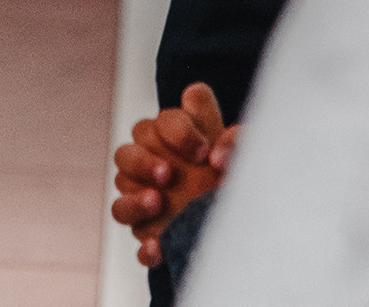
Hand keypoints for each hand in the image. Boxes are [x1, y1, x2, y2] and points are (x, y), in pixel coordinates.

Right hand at [111, 82, 237, 267]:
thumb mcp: (247, 155)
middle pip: (126, 153)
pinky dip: (142, 241)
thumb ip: (236, 142)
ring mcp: (145, 195)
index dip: (178, 132)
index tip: (204, 151)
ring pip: (121, 190)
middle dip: (143, 162)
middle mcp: (152, 162)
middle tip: (168, 174)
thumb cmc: (239, 177)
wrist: (246, 221)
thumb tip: (218, 155)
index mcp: (175, 136)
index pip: (162, 122)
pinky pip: (136, 237)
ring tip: (157, 202)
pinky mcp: (148, 229)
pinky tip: (156, 246)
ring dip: (134, 197)